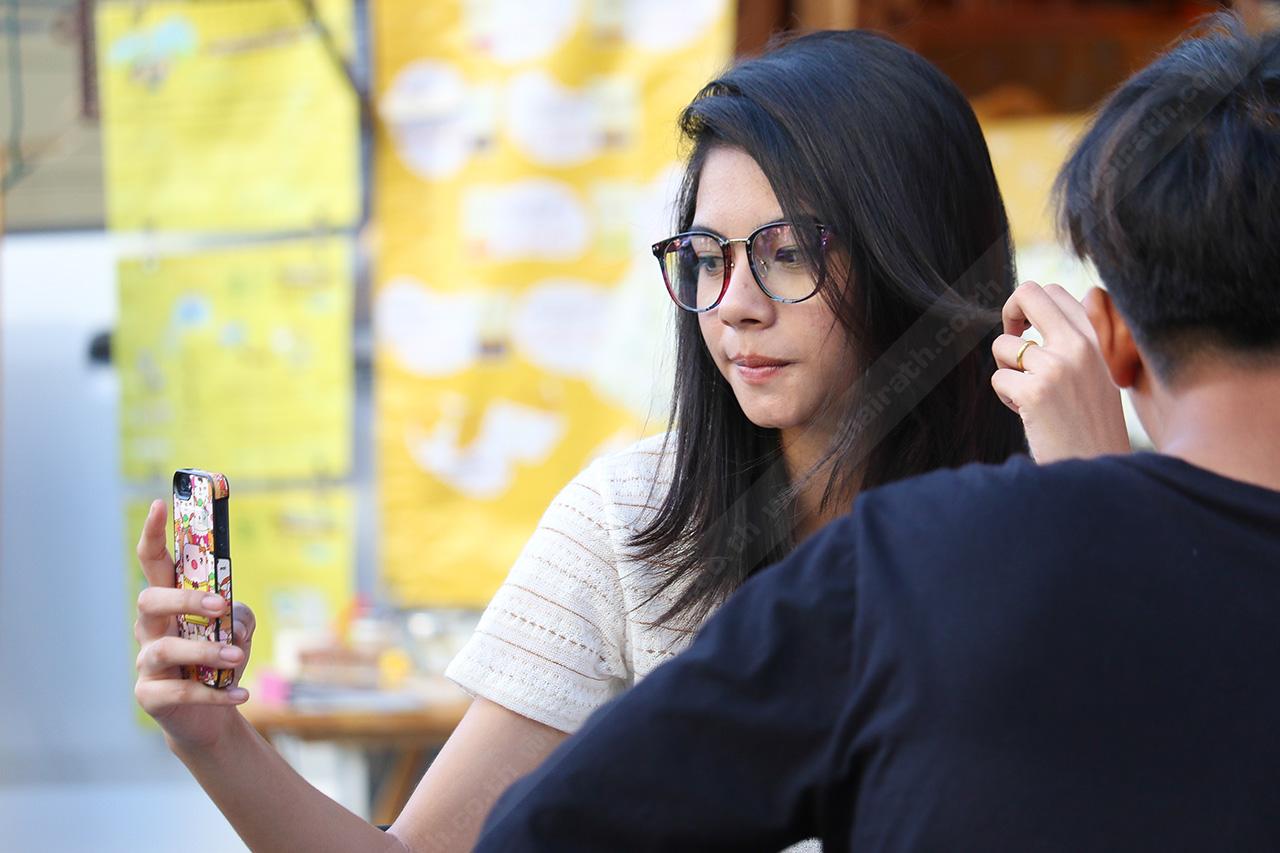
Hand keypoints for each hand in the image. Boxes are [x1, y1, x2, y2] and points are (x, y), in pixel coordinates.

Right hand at [134, 499, 254, 750]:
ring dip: (206, 649)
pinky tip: (242, 693)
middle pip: (149, 600)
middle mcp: (150, 628)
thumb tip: (234, 625)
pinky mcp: (150, 696)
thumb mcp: (239, 630)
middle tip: (218, 605)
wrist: (211, 716)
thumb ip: (239, 616)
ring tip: (238, 657)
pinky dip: (216, 692)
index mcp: (169, 603)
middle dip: (183, 599)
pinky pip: (180, 691)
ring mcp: (145, 663)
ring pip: (165, 648)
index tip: (158, 505)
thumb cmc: (222, 660)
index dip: (152, 533)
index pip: (152, 563)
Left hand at [992, 281, 1130, 463]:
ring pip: (1003, 345)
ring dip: (1007, 371)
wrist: (1098, 470)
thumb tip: (1029, 319)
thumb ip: (1072, 346)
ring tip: (1031, 398)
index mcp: (1094, 341)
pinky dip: (1007, 397)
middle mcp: (1078, 347)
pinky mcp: (1034, 392)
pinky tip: (1031, 415)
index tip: (1026, 332)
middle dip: (1009, 313)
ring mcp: (1056, 367)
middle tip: (1012, 345)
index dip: (1028, 307)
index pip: (1055, 291)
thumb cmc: (1090, 426)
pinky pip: (998, 378)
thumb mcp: (1093, 376)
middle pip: (1028, 292)